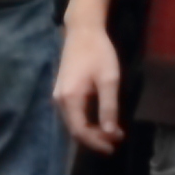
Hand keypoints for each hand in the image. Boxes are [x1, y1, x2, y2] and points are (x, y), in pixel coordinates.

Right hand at [54, 21, 124, 153]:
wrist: (83, 29)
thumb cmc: (98, 52)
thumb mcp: (108, 80)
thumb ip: (109, 108)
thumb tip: (110, 133)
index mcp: (70, 98)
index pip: (80, 131)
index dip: (97, 142)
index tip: (114, 146)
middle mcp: (60, 99)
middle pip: (74, 129)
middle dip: (95, 138)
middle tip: (115, 139)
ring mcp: (59, 93)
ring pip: (73, 122)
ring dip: (90, 130)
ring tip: (110, 132)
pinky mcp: (62, 89)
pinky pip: (72, 113)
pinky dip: (85, 121)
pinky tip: (99, 119)